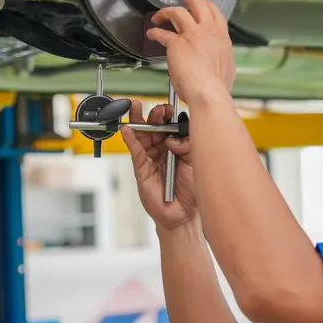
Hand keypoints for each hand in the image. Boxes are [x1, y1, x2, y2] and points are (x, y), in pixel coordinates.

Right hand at [120, 100, 196, 230]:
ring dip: (138, 120)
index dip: (169, 116)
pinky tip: (127, 129)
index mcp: (177, 145)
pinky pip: (135, 150)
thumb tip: (172, 138)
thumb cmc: (191, 190)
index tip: (171, 109)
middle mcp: (163, 149)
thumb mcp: (194, 162)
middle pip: (155, 126)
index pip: (170, 125)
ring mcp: (151, 157)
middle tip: (159, 110)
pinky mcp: (142, 168)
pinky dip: (130, 139)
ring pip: (142, 135)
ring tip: (135, 108)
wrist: (183, 214)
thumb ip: (186, 146)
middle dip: (155, 115)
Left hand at [146, 0, 235, 103]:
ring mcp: (192, 35)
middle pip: (196, 0)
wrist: (209, 92)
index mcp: (221, 36)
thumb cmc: (217, 85)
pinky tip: (151, 33)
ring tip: (158, 15)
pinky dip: (155, 32)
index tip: (197, 1)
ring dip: (165, 11)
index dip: (203, 2)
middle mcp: (208, 31)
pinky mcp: (177, 43)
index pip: (213, 10)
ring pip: (177, 11)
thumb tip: (221, 61)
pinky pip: (162, 33)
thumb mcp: (227, 67)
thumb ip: (222, 58)